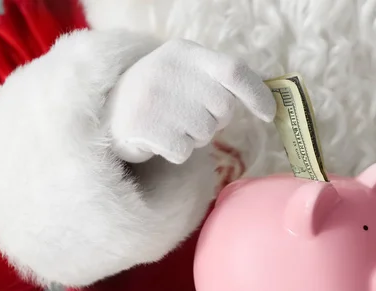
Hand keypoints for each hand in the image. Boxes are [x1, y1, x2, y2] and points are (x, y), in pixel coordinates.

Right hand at [105, 39, 275, 163]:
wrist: (108, 113)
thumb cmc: (162, 96)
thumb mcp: (187, 74)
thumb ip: (219, 81)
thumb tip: (266, 103)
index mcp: (185, 53)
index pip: (233, 70)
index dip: (256, 94)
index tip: (268, 114)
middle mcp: (170, 71)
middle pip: (222, 108)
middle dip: (214, 120)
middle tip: (188, 115)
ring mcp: (154, 99)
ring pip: (204, 134)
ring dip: (194, 137)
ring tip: (170, 124)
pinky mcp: (144, 128)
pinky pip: (184, 152)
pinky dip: (177, 152)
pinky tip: (159, 139)